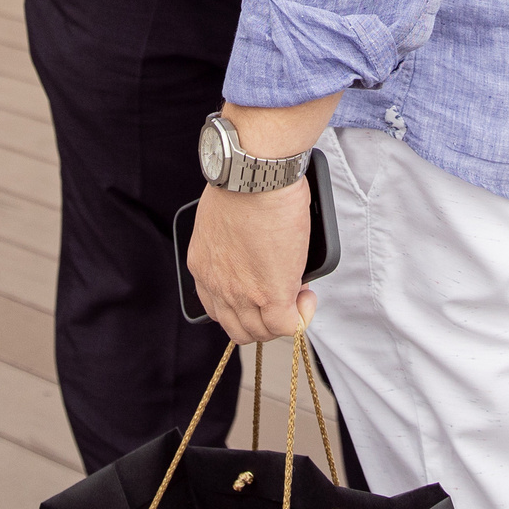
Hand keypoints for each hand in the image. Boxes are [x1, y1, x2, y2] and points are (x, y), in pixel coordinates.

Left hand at [188, 179, 315, 345]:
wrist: (254, 175)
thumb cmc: (243, 181)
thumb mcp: (222, 218)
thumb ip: (232, 241)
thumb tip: (255, 246)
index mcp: (202, 265)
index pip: (217, 308)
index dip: (244, 304)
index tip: (262, 286)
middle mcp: (217, 285)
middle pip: (239, 329)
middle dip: (264, 318)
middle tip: (283, 291)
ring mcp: (244, 294)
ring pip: (262, 332)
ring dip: (283, 319)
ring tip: (298, 293)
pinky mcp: (272, 294)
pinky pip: (288, 326)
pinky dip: (300, 318)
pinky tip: (306, 298)